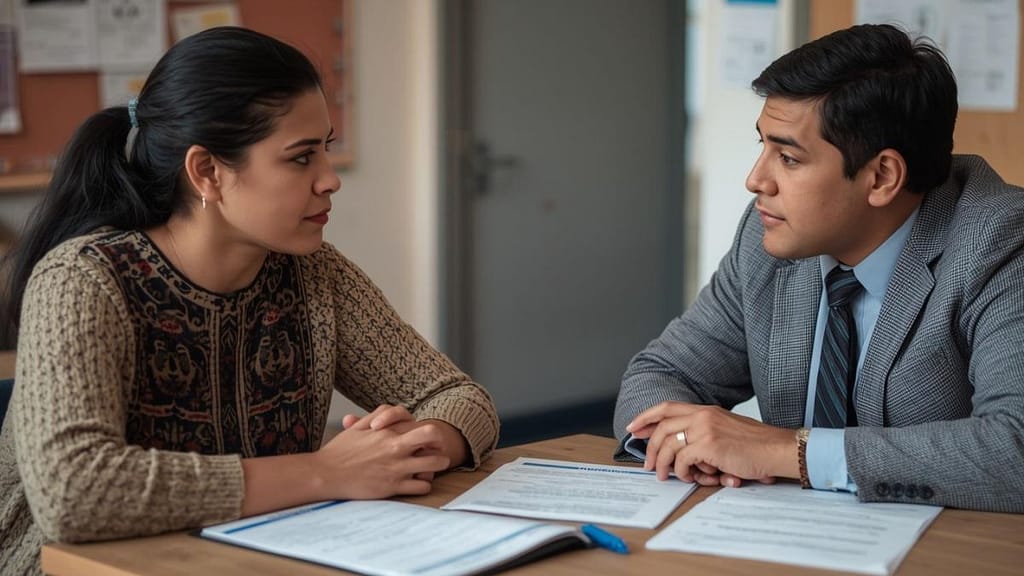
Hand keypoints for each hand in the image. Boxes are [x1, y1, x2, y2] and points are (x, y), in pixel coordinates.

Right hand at [342, 405, 468, 478]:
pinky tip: (417, 484)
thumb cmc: (339, 451)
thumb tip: (390, 412)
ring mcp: (397, 467)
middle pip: (434, 436)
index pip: (420, 424)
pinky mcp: (393, 487)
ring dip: (437, 466)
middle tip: (437, 452)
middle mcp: (396, 447)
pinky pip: (422, 486)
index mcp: (388, 432)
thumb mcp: (358, 427)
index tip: (425, 440)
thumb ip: (377, 415)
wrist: (325, 474)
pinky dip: (424, 485)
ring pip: (435, 463)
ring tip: (431, 469)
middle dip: (440, 444)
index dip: (427, 433)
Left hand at [626, 401, 795, 484]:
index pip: (667, 407)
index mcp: (706, 410)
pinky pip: (683, 460)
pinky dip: (683, 472)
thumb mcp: (726, 430)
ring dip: (663, 464)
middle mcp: (703, 415)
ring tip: (664, 476)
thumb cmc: (756, 446)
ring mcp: (705, 428)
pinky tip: (691, 477)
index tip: (634, 427)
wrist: (777, 449)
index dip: (647, 417)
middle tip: (646, 463)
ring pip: (669, 445)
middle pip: (663, 427)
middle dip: (650, 447)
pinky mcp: (709, 445)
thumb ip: (704, 433)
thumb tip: (681, 451)